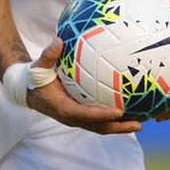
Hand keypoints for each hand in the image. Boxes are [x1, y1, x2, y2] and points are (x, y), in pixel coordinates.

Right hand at [25, 38, 141, 134]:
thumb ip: (48, 55)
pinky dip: (114, 120)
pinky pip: (100, 120)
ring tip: (140, 123)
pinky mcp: (81, 116)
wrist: (29, 91)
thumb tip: (58, 41)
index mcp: (63, 108)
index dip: (102, 115)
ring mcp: (78, 119)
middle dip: (118, 127)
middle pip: (98, 127)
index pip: (85, 115)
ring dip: (120, 127)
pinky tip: (130, 112)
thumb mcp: (38, 66)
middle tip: (138, 124)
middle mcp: (72, 118)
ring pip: (101, 126)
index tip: (119, 112)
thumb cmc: (35, 77)